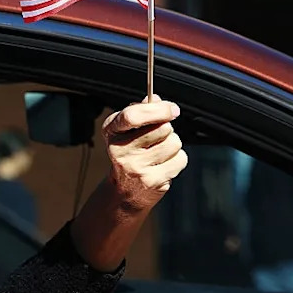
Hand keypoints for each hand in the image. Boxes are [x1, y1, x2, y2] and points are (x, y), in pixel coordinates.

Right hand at [70, 95, 188, 271]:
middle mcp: (120, 150)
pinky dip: (177, 161)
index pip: (133, 115)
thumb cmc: (129, 155)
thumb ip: (141, 112)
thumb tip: (157, 100)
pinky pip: (180, 159)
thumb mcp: (127, 130)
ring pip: (174, 142)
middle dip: (166, 130)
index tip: (172, 109)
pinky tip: (163, 166)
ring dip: (172, 146)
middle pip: (162, 127)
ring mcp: (136, 167)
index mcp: (112, 131)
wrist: (125, 192)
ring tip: (159, 155)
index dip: (158, 109)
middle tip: (157, 140)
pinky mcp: (153, 181)